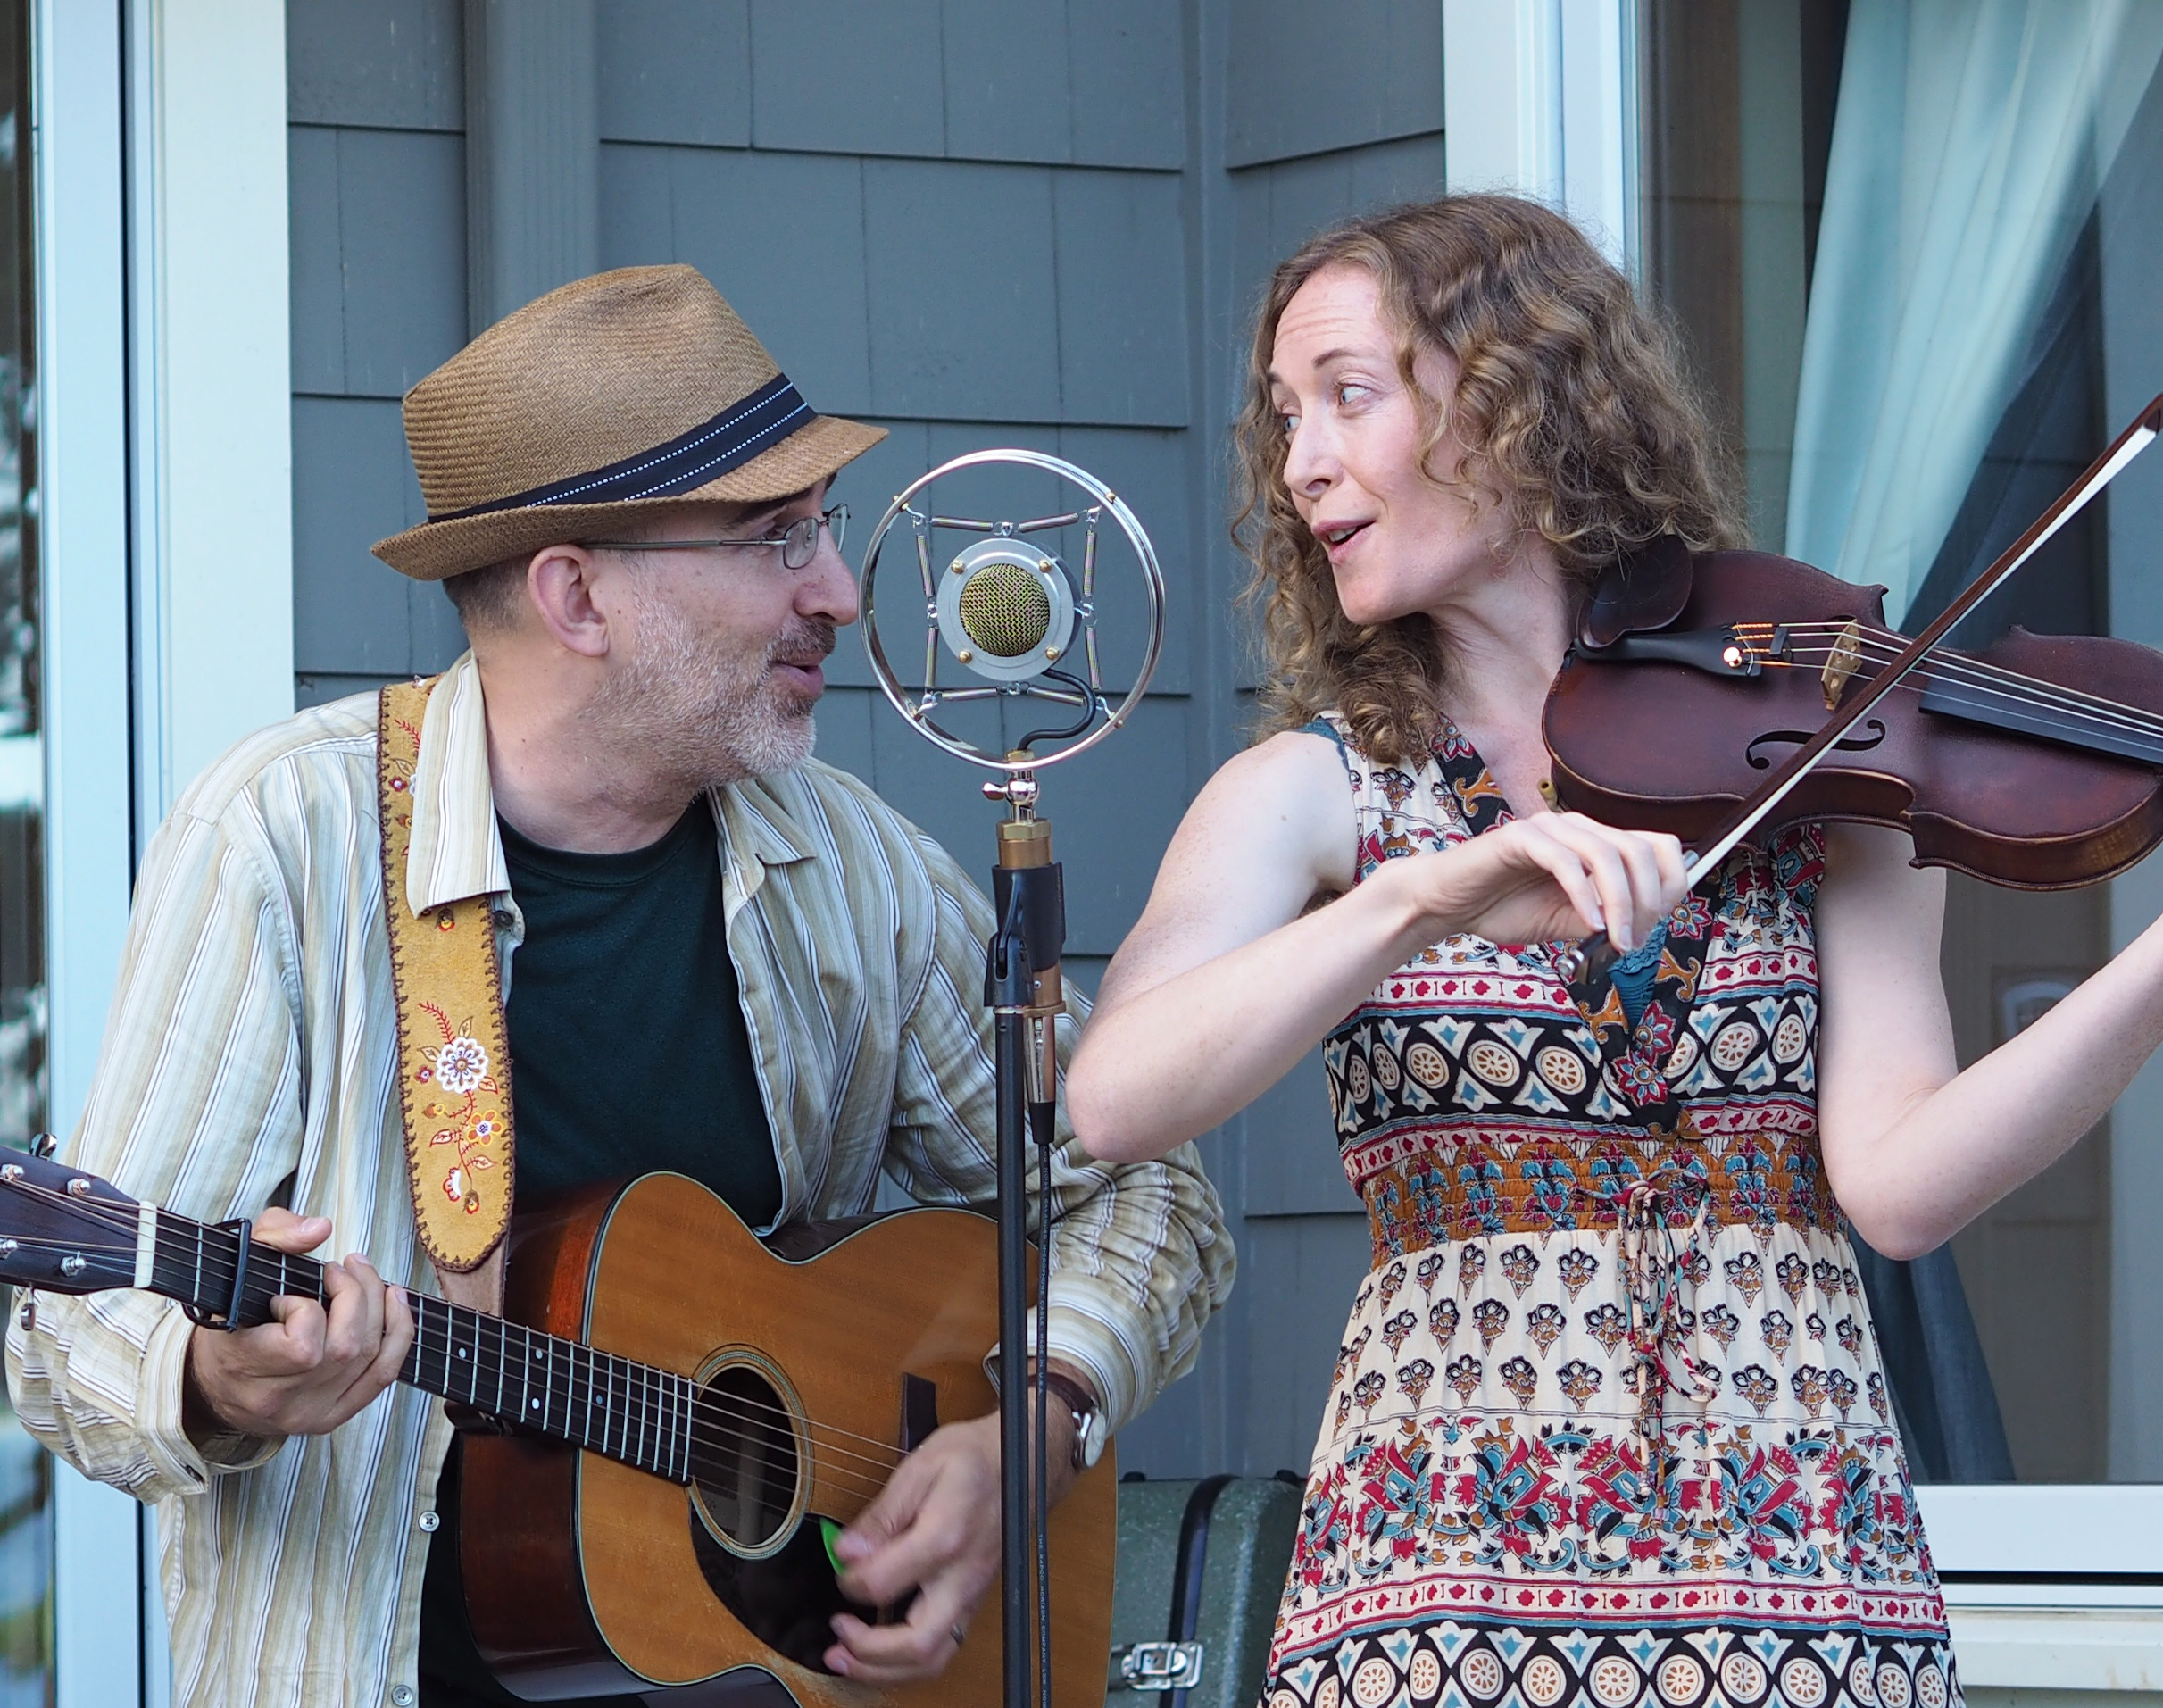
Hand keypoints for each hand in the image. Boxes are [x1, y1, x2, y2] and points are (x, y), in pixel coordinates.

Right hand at [182, 1208, 414, 1445]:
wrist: (215, 1381)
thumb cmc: (228, 1318)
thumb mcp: (237, 1265)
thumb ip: (275, 1236)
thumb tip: (320, 1228)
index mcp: (244, 1367)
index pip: (301, 1346)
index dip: (306, 1310)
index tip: (290, 1293)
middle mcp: (279, 1399)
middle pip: (345, 1347)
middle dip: (354, 1296)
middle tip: (341, 1269)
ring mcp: (310, 1413)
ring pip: (368, 1357)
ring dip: (378, 1306)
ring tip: (363, 1276)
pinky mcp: (333, 1416)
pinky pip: (382, 1375)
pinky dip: (397, 1334)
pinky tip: (395, 1302)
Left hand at [825, 1400, 1080, 1682]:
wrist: (1021, 1464)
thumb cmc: (971, 1459)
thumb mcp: (921, 1467)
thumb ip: (882, 1515)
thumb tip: (846, 1552)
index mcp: (945, 1539)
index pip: (885, 1583)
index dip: (851, 1581)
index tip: (841, 1564)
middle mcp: (962, 1578)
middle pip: (918, 1643)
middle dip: (868, 1653)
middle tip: (835, 1635)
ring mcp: (970, 1596)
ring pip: (933, 1659)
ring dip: (884, 1670)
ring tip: (846, 1658)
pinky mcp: (971, 1603)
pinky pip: (942, 1649)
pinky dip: (905, 1663)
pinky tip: (877, 1652)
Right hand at [1390, 812, 1687, 951]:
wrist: (1449, 905)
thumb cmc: (1506, 909)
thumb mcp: (1570, 922)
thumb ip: (1607, 918)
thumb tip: (1645, 924)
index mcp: (1597, 843)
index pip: (1660, 848)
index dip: (1668, 887)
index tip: (1651, 929)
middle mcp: (1579, 828)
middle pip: (1641, 850)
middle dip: (1648, 902)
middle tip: (1631, 941)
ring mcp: (1550, 828)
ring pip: (1609, 854)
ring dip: (1621, 903)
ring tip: (1615, 939)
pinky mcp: (1522, 837)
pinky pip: (1566, 861)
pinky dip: (1585, 896)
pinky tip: (1587, 925)